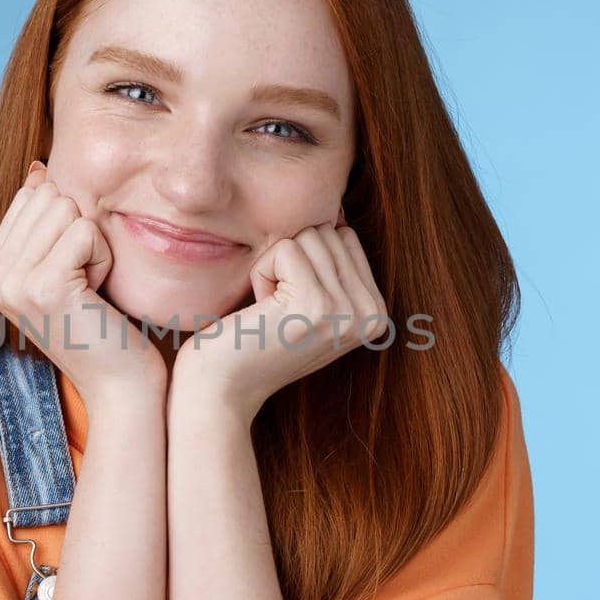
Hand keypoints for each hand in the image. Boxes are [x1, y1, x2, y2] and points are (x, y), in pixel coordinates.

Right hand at [0, 161, 166, 409]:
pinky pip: (86, 231)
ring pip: (68, 209)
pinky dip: (104, 258)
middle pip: (50, 197)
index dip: (68, 226)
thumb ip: (43, 220)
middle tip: (84, 283)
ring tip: (89, 289)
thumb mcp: (62, 265)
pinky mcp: (43, 286)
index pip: (32, 196)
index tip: (71, 274)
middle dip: (81, 232)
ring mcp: (12, 282)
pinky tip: (96, 295)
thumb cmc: (100, 322)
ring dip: (94, 246)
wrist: (119, 382)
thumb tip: (38, 168)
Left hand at [171, 218, 386, 419]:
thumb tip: (339, 211)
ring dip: (274, 268)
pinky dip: (260, 273)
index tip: (291, 306)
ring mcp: (347, 311)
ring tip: (269, 312)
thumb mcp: (309, 301)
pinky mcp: (316, 303)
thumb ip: (333, 264)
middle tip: (276, 311)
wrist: (221, 388)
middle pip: (327, 232)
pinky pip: (284, 248)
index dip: (305, 261)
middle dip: (290, 262)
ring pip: (307, 236)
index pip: (345, 237)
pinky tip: (259, 312)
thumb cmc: (255, 339)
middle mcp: (372, 315)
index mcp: (377, 313)